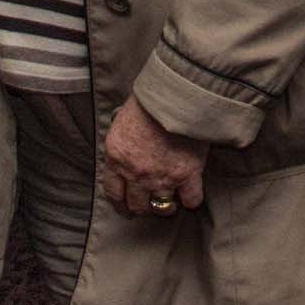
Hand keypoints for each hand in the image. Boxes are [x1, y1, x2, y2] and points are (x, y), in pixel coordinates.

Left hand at [100, 96, 206, 219]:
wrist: (174, 95)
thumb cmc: (148, 102)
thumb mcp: (122, 122)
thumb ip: (122, 145)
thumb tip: (125, 154)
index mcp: (116, 158)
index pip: (113, 193)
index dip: (120, 205)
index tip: (125, 209)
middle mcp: (136, 173)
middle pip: (137, 205)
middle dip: (143, 208)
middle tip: (150, 205)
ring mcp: (161, 177)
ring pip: (161, 207)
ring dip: (166, 205)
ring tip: (172, 200)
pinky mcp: (187, 175)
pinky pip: (190, 200)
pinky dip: (191, 199)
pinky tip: (190, 193)